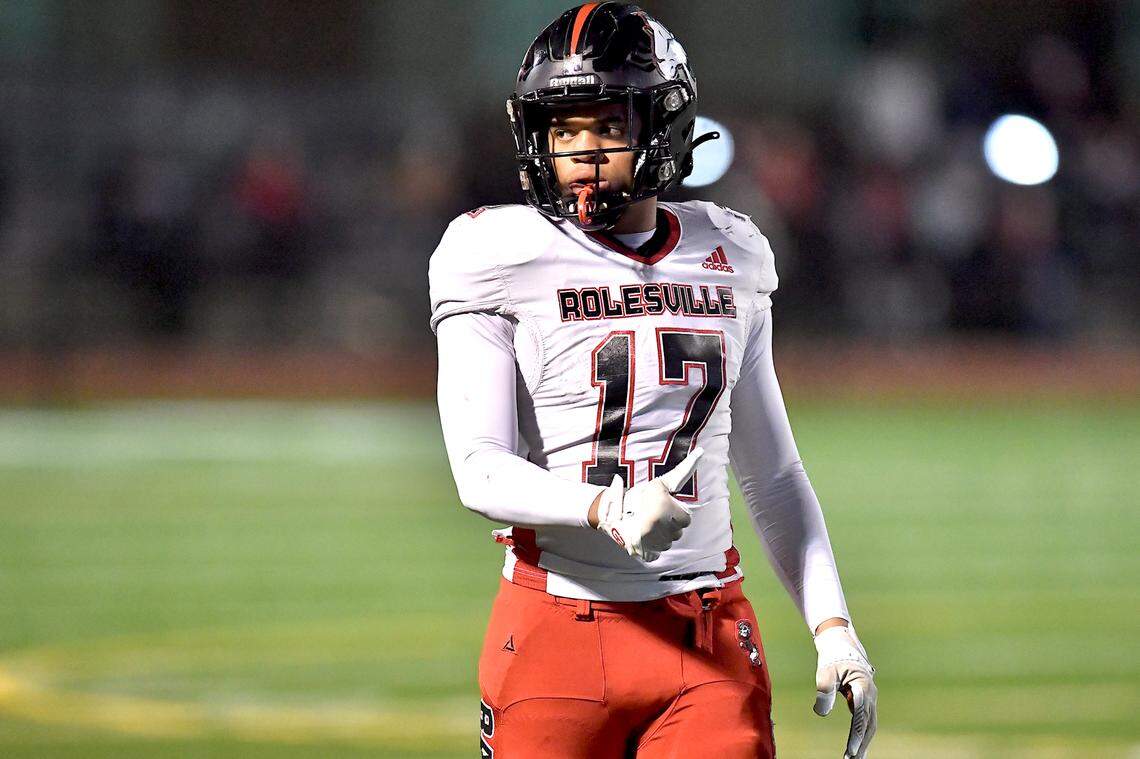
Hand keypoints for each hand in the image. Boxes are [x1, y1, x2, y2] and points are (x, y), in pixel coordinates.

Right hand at [594, 447, 702, 561]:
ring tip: (646, 524)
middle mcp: (665, 529)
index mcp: (668, 511)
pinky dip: (653, 545)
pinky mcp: (649, 554)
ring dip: (661, 534)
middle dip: (669, 522)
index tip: (661, 508)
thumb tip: (702, 451)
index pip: (686, 517)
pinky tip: (644, 535)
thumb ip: (682, 472)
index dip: (675, 511)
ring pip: (669, 541)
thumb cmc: (637, 496)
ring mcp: (657, 544)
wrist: (610, 514)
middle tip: (652, 514)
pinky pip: (659, 551)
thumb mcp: (660, 483)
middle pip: (678, 530)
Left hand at [813, 625, 876, 757]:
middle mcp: (870, 695)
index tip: (850, 750)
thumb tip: (821, 713)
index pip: (860, 715)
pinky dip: (861, 735)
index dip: (856, 734)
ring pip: (869, 725)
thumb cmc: (833, 657)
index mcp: (863, 686)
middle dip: (860, 744)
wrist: (841, 645)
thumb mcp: (826, 671)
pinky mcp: (865, 701)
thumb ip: (824, 690)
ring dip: (862, 742)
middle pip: (868, 724)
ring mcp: (870, 699)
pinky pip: (865, 721)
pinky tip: (855, 748)